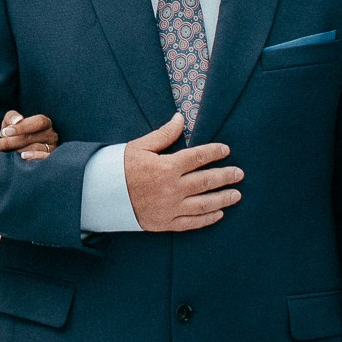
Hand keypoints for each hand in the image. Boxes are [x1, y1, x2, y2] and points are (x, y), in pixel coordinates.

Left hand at [0, 110, 60, 160]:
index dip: (22, 127)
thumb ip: (11, 117)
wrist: (16, 150)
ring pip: (37, 148)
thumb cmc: (13, 134)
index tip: (5, 132)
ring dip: (19, 150)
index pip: (38, 122)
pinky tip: (23, 157)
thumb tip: (17, 119)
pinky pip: (44, 158)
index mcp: (44, 122)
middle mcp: (51, 135)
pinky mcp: (50, 159)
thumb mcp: (10, 123)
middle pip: (33, 137)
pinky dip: (34, 157)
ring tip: (7, 152)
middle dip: (13, 141)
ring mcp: (52, 148)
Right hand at [122, 114, 241, 230]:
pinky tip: (219, 214)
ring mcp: (170, 208)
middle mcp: (172, 188)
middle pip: (206, 181)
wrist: (102, 196)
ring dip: (223, 199)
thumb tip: (180, 119)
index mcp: (167, 167)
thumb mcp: (140, 146)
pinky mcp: (165, 223)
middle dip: (226, 176)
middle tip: (239, 174)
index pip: (198, 157)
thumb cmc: (121, 168)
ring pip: (204, 204)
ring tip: (236, 195)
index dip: (215, 152)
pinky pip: (191, 223)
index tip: (226, 150)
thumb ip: (164, 134)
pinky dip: (207, 219)